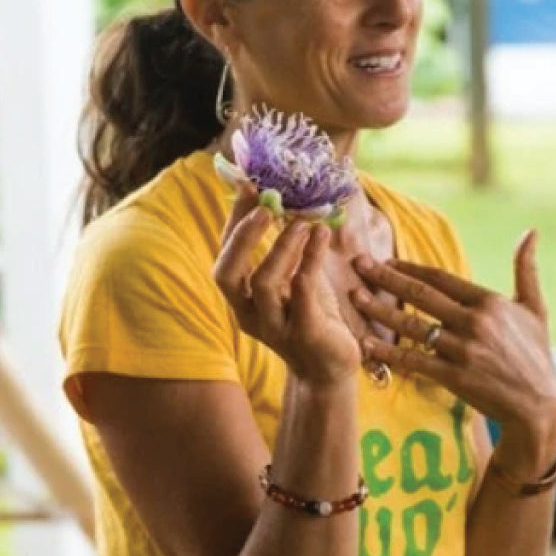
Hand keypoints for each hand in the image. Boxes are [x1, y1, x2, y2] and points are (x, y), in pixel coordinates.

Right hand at [214, 187, 361, 386]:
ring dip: (282, 247)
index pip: (226, 255)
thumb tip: (288, 200)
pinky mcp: (305, 335)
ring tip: (304, 222)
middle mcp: (249, 313)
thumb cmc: (310, 315)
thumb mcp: (294, 278)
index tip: (249, 186)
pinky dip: (309, 264)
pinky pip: (302, 297)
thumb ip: (287, 248)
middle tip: (266, 207)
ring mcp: (275, 327)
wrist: (329, 369)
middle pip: (228, 274)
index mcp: (242, 298)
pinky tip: (321, 238)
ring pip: (265, 284)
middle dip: (243, 238)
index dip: (234, 221)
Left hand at [352, 230, 555, 472]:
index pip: (440, 278)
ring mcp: (463, 350)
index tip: (385, 261)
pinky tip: (367, 343)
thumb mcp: (535, 308)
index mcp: (489, 302)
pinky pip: (414, 361)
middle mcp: (474, 322)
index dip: (410, 268)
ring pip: (412, 326)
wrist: (539, 406)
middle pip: (421, 295)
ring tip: (355, 297)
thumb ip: (526, 269)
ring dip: (380, 310)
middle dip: (385, 278)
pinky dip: (388, 352)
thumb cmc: (536, 354)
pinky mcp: (455, 378)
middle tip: (358, 264)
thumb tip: (531, 231)